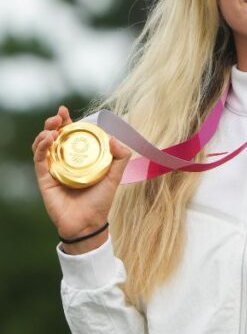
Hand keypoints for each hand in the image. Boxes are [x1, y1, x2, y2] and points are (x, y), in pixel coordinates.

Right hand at [31, 106, 131, 250]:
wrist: (89, 223)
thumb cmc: (100, 201)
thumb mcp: (115, 177)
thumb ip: (121, 158)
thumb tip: (114, 138)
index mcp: (79, 158)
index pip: (70, 135)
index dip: (66, 121)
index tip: (64, 110)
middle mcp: (64, 161)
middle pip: (53, 136)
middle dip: (53, 123)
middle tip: (58, 116)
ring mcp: (52, 169)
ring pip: (42, 146)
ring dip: (45, 133)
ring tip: (53, 128)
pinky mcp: (44, 179)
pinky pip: (39, 160)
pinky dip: (41, 148)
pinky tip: (48, 140)